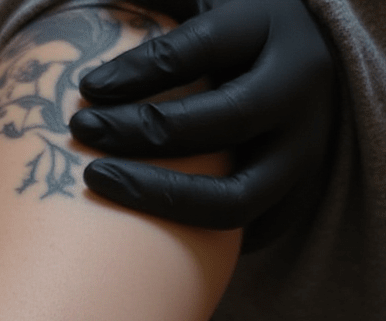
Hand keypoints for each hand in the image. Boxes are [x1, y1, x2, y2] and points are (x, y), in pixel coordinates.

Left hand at [70, 0, 336, 243]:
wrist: (306, 61)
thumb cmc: (233, 26)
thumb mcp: (202, 0)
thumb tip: (92, 4)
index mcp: (270, 26)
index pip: (201, 50)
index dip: (138, 71)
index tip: (86, 88)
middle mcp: (297, 88)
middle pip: (222, 121)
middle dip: (143, 131)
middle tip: (82, 131)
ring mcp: (303, 149)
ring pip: (235, 195)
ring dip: (161, 196)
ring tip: (99, 181)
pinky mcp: (296, 195)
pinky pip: (243, 227)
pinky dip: (191, 228)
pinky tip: (141, 219)